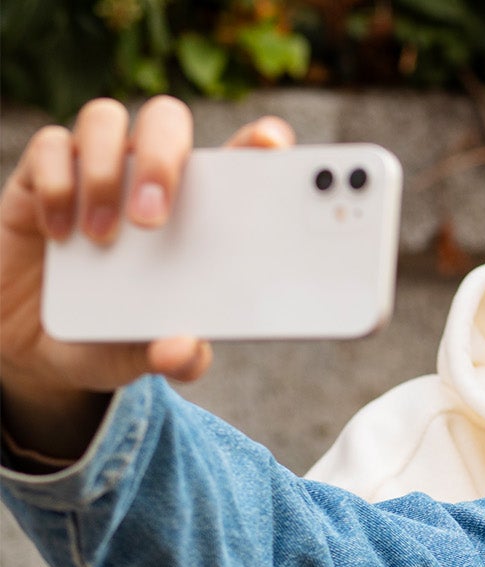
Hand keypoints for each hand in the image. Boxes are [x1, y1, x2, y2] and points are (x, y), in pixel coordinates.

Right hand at [0, 99, 292, 461]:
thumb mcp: (145, 356)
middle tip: (153, 219)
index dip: (257, 142)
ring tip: (104, 238)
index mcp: (196, 212)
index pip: (234, 160)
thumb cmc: (114, 337)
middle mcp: (148, 176)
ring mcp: (96, 168)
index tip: (271, 145)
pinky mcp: (42, 174)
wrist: (43, 344)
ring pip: (106, 121)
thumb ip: (173, 356)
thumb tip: (185, 350)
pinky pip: (52, 148)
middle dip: (164, 160)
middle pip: (166, 123)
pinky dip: (58, 183)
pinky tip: (62, 233)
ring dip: (107, 174)